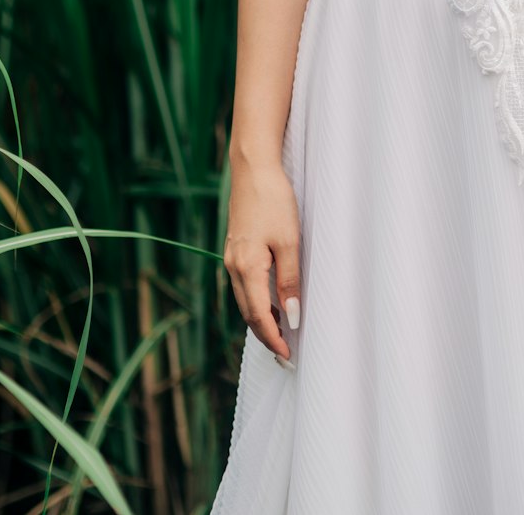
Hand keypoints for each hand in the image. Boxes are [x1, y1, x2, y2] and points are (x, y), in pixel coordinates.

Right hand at [223, 159, 301, 362]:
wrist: (253, 168)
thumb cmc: (274, 201)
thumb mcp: (289, 241)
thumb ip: (290, 280)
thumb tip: (291, 316)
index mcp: (247, 268)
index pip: (259, 316)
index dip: (273, 338)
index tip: (288, 355)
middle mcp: (234, 266)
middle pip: (248, 313)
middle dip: (265, 335)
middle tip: (285, 353)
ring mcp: (232, 257)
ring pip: (244, 299)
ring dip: (261, 318)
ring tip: (281, 332)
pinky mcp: (235, 247)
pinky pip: (244, 284)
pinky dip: (256, 300)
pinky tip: (272, 300)